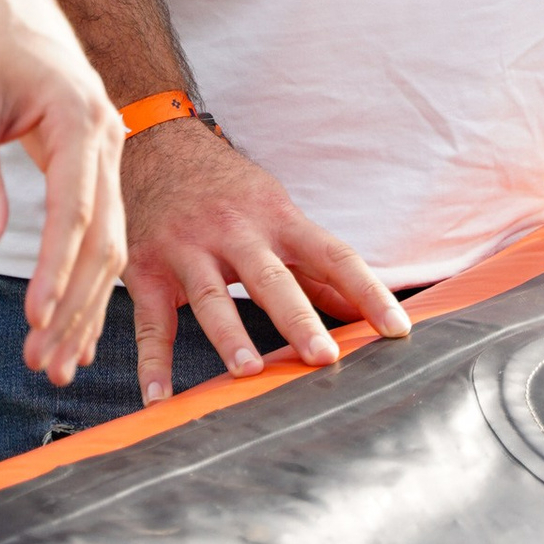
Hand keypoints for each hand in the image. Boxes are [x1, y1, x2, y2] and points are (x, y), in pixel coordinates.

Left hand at [0, 0, 124, 386]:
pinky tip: (76, 334)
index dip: (56, 268)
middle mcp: (109, 139)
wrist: (14, 5)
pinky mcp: (100, 169)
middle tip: (41, 362)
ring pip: (109, 244)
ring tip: (54, 363)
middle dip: (74, 305)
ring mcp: (111, 155)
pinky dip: (89, 285)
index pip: (75, 208)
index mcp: (79, 117)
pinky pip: (103, 234)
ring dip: (84, 306)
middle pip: (101, 239)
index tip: (36, 318)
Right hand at [122, 118, 410, 405]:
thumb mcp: (278, 215)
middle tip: (324, 356)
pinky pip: (150, 322)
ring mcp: (187, 249)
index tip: (397, 329)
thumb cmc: (231, 192)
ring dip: (229, 334)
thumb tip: (362, 314)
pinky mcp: (146, 270)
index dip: (367, 291)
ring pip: (210, 296)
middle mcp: (235, 232)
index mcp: (278, 219)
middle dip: (298, 317)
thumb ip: (316, 268)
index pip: (333, 255)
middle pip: (271, 277)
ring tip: (248, 371)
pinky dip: (153, 363)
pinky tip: (160, 398)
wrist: (158, 146)